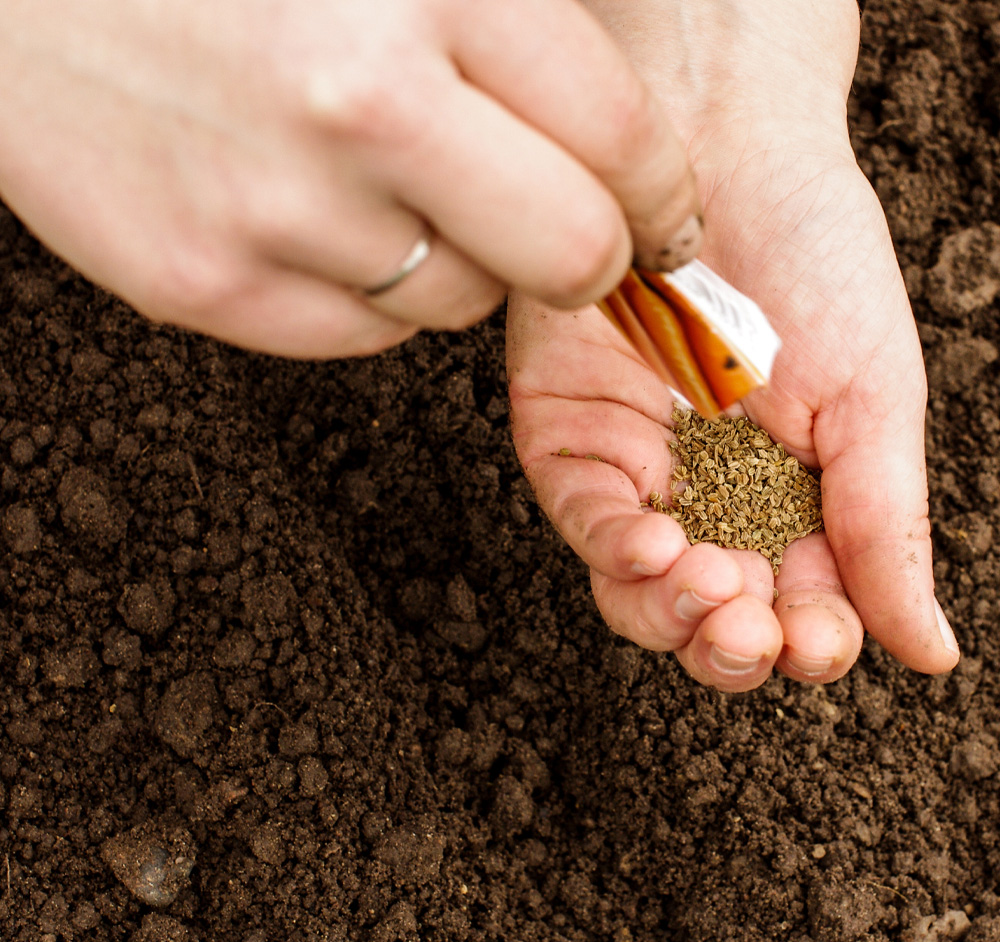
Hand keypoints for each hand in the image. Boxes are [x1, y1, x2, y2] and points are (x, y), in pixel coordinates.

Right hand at [0, 0, 700, 356]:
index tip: (665, 220)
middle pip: (570, 255)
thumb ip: (512, 12)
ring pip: (457, 302)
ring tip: (382, 187)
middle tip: (569, 238)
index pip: (620, 137)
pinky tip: (312, 220)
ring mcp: (277, 208)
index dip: (662, 197)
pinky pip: (361, 334)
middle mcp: (360, 101)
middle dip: (588, 258)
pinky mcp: (210, 285)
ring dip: (454, 260)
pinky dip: (366, 291)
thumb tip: (628, 125)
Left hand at [507, 0, 958, 690]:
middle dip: (730, 644)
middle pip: (707, 618)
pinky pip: (585, 520)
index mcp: (790, 504)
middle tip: (755, 627)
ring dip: (673, 614)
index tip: (816, 641)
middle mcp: (708, 500)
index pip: (794, 610)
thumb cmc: (816, 263)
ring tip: (712, 588)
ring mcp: (635, 473)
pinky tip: (656, 547)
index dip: (804, 644)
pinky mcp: (570, 438)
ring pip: (638, 591)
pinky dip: (617, 550)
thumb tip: (931, 654)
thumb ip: (884, 529)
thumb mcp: (873, 402)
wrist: (728, 153)